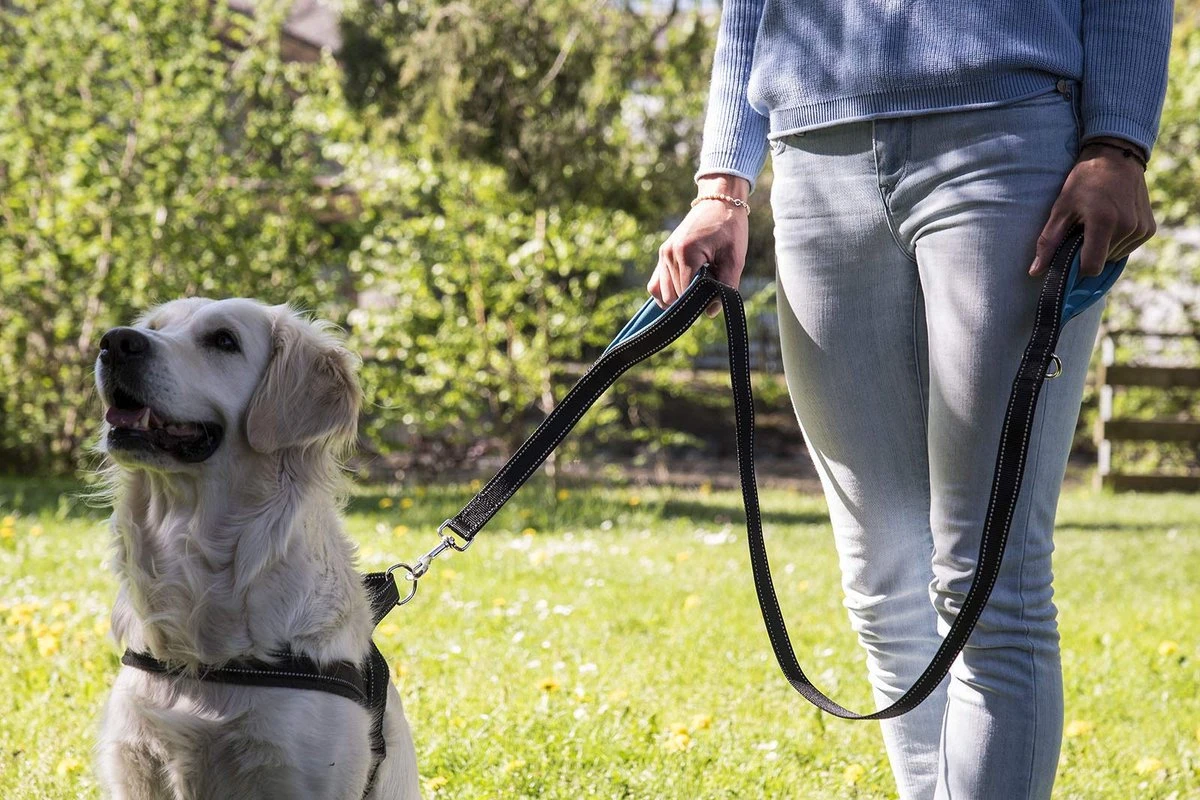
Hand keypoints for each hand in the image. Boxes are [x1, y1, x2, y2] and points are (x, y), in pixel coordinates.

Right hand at [648, 175, 749, 316]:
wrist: (720, 202)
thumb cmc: (730, 228)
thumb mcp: (735, 258)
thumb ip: (726, 286)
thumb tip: (710, 313)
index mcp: (686, 253)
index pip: (685, 293)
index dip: (699, 304)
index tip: (713, 301)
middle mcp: (669, 254)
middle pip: (672, 296)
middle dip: (690, 302)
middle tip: (709, 293)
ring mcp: (663, 254)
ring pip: (661, 293)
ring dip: (678, 299)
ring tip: (698, 289)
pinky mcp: (662, 254)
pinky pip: (656, 283)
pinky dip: (667, 293)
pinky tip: (683, 292)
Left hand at [1030, 136, 1155, 277]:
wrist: (1117, 156)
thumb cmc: (1084, 180)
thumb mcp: (1061, 208)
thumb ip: (1048, 242)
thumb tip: (1034, 272)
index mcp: (1104, 223)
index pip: (1091, 267)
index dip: (1077, 268)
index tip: (1069, 255)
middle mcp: (1128, 228)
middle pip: (1102, 262)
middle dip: (1088, 253)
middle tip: (1082, 230)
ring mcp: (1141, 229)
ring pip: (1114, 257)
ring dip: (1103, 247)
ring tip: (1097, 223)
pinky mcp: (1149, 229)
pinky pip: (1127, 249)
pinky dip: (1116, 242)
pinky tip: (1111, 222)